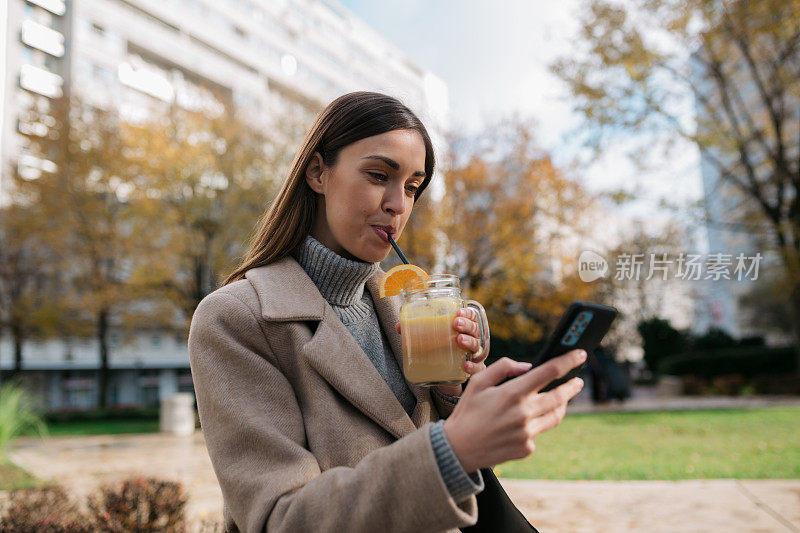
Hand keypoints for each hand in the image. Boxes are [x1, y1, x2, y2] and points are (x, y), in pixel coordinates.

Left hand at [395, 308, 488, 395]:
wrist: (444, 375)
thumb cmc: (439, 350)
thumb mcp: (429, 340)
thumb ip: (416, 331)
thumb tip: (399, 326)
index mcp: (464, 329)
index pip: (472, 317)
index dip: (468, 313)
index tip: (458, 312)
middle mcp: (473, 341)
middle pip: (476, 330)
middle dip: (468, 325)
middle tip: (456, 324)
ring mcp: (475, 357)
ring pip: (479, 348)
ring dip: (471, 342)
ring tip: (459, 340)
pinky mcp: (474, 371)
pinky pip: (479, 369)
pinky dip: (474, 367)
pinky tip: (466, 365)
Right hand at [442, 350, 586, 472]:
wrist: (458, 449)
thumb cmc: (468, 411)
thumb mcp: (479, 382)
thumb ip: (503, 367)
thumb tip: (528, 367)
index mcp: (512, 393)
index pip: (549, 372)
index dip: (568, 361)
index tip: (581, 354)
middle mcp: (523, 414)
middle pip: (560, 396)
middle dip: (573, 386)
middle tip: (578, 380)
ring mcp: (527, 433)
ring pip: (556, 416)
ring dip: (562, 404)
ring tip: (562, 398)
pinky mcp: (527, 448)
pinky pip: (539, 432)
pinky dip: (537, 423)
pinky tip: (526, 421)